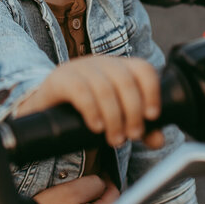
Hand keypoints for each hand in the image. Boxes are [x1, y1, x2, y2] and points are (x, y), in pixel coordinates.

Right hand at [16, 56, 162, 148]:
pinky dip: (92, 111)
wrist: (45, 109)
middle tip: (131, 135)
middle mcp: (100, 63)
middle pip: (125, 81)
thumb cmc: (85, 112)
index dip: (152, 91)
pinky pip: (80, 91)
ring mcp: (79, 68)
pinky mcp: (59, 79)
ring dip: (114, 117)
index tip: (152, 116)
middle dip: (133, 112)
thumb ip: (138, 127)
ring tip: (115, 139)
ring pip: (104, 88)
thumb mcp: (115, 118)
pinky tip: (96, 127)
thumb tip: (159, 140)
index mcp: (118, 67)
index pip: (143, 69)